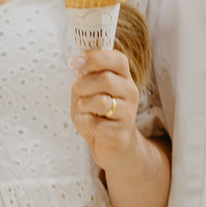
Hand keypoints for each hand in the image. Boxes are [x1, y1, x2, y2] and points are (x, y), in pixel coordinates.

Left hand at [70, 48, 139, 170]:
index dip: (95, 57)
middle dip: (83, 84)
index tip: (75, 61)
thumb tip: (79, 64)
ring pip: (100, 101)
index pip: (118, 59)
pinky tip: (88, 125)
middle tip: (79, 92)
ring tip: (85, 111)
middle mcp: (130, 93)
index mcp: (123, 78)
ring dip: (83, 105)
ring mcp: (127, 113)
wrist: (115, 149)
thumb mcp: (89, 93)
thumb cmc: (99, 116)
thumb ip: (85, 77)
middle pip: (106, 79)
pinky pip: (92, 121)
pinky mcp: (120, 133)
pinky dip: (82, 122)